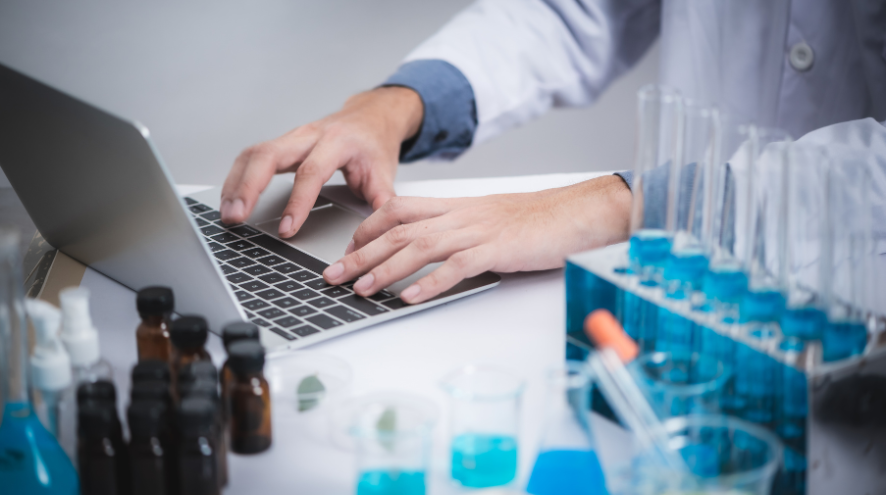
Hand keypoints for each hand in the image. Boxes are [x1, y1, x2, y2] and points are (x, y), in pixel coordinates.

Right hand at [220, 87, 423, 236]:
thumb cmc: (374, 146)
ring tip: (228, 214)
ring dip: (236, 184)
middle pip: (269, 154)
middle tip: (237, 217)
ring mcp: (292, 138)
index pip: (311, 172)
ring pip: (253, 154)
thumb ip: (382, 202)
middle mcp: (309, 136)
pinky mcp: (282, 145)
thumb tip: (383, 234)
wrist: (370, 118)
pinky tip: (230, 200)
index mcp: (337, 143)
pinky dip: (237, 178)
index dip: (297, 203)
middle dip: (249, 186)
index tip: (286, 230)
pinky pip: (251, 157)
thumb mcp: (384, 173)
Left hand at [322, 175, 632, 303]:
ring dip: (386, 270)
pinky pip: (458, 266)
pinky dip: (432, 282)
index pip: (398, 209)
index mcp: (455, 207)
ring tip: (362, 289)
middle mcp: (459, 215)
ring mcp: (477, 231)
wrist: (575, 214)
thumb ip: (456, 231)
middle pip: (398, 230)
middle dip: (360, 253)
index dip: (367, 228)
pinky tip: (412, 297)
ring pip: (420, 247)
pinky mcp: (497, 250)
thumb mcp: (486, 220)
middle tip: (334, 275)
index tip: (347, 248)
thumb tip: (426, 253)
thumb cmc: (534, 220)